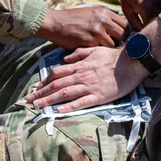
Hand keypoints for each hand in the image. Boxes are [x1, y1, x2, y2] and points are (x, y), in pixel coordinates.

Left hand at [24, 46, 146, 111]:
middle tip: (29, 100)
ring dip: (49, 100)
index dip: (44, 81)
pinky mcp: (99, 97)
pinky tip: (58, 111)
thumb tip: (64, 59)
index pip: (57, 73)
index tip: (36, 87)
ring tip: (38, 106)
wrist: (132, 62)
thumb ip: (78, 54)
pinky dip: (68, 107)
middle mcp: (81, 76)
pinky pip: (81, 103)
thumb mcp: (94, 49)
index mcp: (79, 66)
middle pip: (56, 85)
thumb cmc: (114, 56)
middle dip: (41, 92)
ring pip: (65, 94)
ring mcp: (89, 87)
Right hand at [35, 6, 126, 48]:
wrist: (54, 23)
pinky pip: (100, 50)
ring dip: (106, 47)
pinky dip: (96, 50)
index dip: (123, 32)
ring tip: (97, 46)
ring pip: (113, 45)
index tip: (119, 38)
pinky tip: (89, 47)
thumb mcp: (91, 13)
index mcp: (104, 12)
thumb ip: (105, 19)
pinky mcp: (89, 42)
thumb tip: (118, 30)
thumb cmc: (72, 19)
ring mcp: (97, 31)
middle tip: (110, 44)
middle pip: (123, 35)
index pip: (125, 24)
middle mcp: (103, 20)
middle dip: (119, 41)